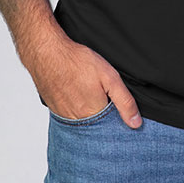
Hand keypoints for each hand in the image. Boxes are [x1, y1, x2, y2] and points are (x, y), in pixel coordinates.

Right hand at [25, 33, 142, 128]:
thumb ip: (124, 101)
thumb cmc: (77, 62)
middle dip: (104, 117)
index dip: (118, 120)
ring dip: (90, 113)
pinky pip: (70, 116)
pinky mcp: (55, 110)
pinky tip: (78, 94)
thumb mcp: (110, 77)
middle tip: (103, 96)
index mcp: (93, 115)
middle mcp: (77, 121)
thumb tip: (136, 123)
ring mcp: (64, 116)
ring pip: (83, 122)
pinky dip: (77, 108)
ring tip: (90, 93)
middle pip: (97, 127)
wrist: (47, 53)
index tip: (119, 109)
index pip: (111, 129)